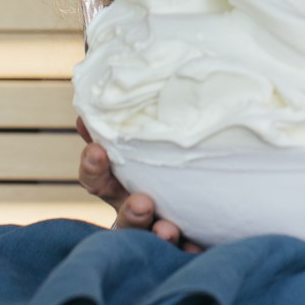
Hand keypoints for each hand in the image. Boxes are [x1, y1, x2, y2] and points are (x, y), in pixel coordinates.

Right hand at [76, 117, 201, 251]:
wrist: (210, 187)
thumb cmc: (173, 147)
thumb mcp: (158, 125)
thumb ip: (144, 105)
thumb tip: (112, 53)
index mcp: (124, 178)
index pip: (99, 174)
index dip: (94, 164)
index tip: (96, 147)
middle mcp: (136, 205)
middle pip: (120, 213)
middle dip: (127, 209)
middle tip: (142, 201)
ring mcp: (157, 226)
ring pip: (149, 235)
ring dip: (156, 231)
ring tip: (168, 227)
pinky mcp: (184, 240)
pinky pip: (183, 250)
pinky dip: (187, 249)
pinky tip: (196, 245)